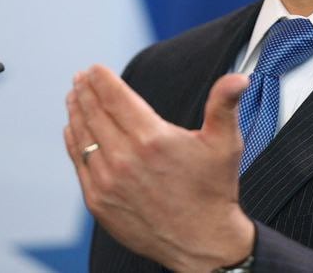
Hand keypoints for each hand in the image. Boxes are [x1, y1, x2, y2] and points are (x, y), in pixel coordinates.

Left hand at [65, 65, 254, 271]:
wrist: (202, 243)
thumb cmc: (214, 190)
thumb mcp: (225, 143)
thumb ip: (225, 104)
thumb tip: (239, 77)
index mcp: (152, 138)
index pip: (116, 97)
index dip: (102, 79)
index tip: (95, 68)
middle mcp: (125, 158)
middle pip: (95, 112)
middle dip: (86, 91)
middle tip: (80, 77)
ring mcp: (108, 181)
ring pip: (83, 136)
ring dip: (76, 112)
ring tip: (74, 96)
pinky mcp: (99, 201)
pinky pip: (79, 162)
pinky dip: (73, 141)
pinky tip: (73, 128)